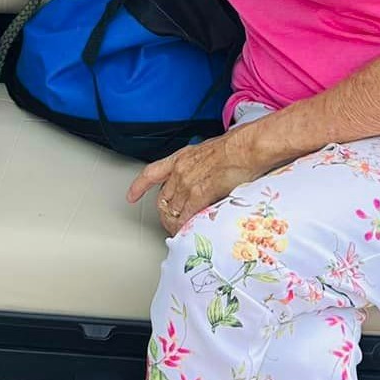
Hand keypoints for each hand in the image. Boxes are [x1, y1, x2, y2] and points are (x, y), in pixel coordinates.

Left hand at [126, 130, 269, 236]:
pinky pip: (185, 217)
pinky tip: (189, 232)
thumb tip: (208, 175)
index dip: (139, 186)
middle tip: (172, 223)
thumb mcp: (211, 151)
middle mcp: (180, 170)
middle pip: (163, 198)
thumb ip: (203, 165)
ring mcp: (187, 183)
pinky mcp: (199, 195)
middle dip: (165, 213)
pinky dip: (185, 227)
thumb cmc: (238, 146)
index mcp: (183, 157)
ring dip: (175, 223)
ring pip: (172, 210)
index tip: (131, 195)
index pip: (152, 173)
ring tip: (182, 232)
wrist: (247, 147)